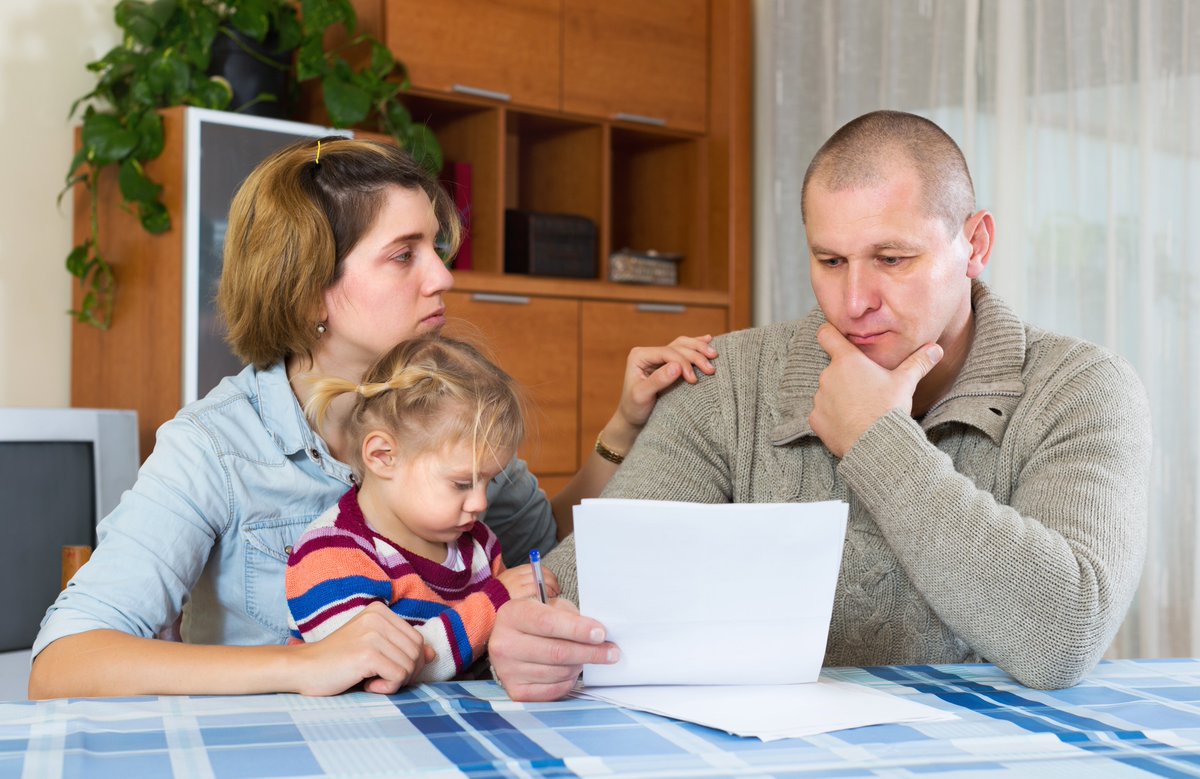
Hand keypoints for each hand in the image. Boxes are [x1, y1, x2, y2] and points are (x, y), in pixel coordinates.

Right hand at [290, 602, 434, 695]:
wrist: (303, 669)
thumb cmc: (338, 661)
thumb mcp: (373, 648)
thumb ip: (402, 647)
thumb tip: (432, 654)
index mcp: (380, 611)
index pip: (417, 639)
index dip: (408, 661)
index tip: (385, 668)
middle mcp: (378, 617)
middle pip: (417, 652)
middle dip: (405, 672)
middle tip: (381, 677)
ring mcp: (372, 634)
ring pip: (410, 665)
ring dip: (394, 681)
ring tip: (371, 679)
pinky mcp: (367, 653)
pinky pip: (398, 677)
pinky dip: (387, 687)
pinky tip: (367, 684)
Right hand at [489, 598, 617, 701]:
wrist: (509, 640)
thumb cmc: (536, 621)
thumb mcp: (549, 607)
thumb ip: (570, 616)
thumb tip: (598, 635)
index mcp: (512, 615)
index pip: (548, 623)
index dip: (578, 630)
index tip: (601, 634)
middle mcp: (504, 644)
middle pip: (556, 652)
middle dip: (589, 652)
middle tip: (611, 652)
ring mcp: (507, 671)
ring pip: (558, 672)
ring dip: (579, 665)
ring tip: (584, 657)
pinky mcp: (516, 692)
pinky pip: (553, 690)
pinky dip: (569, 681)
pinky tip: (571, 670)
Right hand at [497, 563, 559, 600]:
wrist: (484, 608)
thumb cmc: (498, 601)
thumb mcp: (507, 586)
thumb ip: (521, 582)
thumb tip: (541, 583)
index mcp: (513, 572)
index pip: (536, 567)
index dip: (548, 574)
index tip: (553, 581)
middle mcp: (515, 576)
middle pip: (540, 573)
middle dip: (552, 580)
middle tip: (557, 589)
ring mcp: (516, 585)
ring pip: (541, 581)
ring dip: (551, 587)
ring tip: (554, 595)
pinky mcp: (518, 596)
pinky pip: (537, 591)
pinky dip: (546, 593)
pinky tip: (548, 599)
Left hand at [610, 335, 717, 445]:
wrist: (633, 418)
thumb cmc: (635, 408)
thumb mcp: (642, 396)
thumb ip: (658, 380)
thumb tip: (677, 366)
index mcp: (640, 356)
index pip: (667, 353)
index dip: (683, 363)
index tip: (693, 380)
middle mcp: (649, 352)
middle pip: (678, 347)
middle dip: (696, 356)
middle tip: (711, 370)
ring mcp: (659, 357)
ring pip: (683, 345)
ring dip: (700, 348)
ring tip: (714, 355)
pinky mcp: (667, 363)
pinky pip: (684, 349)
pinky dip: (696, 346)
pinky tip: (709, 340)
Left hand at [808, 324, 943, 457]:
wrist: (877, 444)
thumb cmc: (889, 408)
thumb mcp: (906, 382)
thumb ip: (918, 362)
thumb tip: (936, 349)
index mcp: (847, 360)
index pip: (826, 334)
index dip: (831, 335)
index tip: (839, 340)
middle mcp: (828, 375)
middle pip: (833, 368)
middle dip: (846, 376)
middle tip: (866, 388)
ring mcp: (819, 398)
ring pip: (827, 391)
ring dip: (839, 397)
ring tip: (860, 409)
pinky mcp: (815, 419)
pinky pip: (821, 413)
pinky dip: (831, 417)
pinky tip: (849, 424)